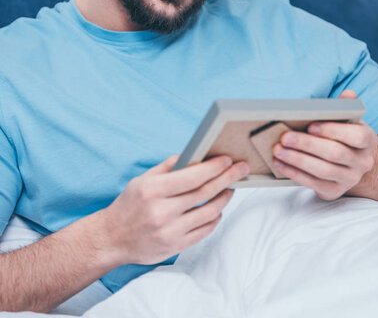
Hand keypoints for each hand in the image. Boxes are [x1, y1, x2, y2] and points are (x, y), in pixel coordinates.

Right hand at [101, 154, 248, 264]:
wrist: (112, 239)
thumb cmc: (129, 204)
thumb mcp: (142, 179)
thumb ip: (168, 166)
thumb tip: (194, 155)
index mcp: (153, 190)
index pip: (192, 177)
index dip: (213, 167)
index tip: (228, 160)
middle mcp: (162, 211)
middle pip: (204, 193)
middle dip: (227, 178)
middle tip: (242, 169)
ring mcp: (170, 231)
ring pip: (209, 212)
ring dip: (224, 198)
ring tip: (231, 187)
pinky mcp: (175, 247)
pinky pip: (204, 230)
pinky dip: (215, 217)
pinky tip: (218, 208)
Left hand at [272, 90, 377, 199]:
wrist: (349, 163)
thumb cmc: (342, 135)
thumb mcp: (346, 119)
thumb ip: (345, 106)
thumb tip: (348, 94)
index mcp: (368, 140)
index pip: (356, 137)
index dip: (333, 131)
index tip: (310, 126)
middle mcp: (363, 162)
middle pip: (335, 154)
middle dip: (307, 145)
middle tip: (284, 137)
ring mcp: (350, 179)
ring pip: (323, 171)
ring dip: (297, 160)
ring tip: (278, 150)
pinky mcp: (335, 191)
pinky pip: (314, 184)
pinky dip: (294, 173)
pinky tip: (280, 163)